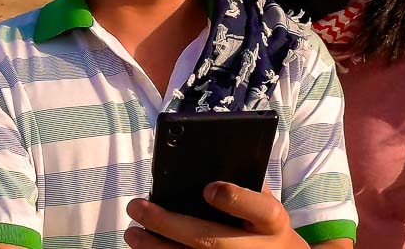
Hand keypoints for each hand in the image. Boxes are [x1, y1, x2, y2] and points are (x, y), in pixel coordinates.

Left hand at [124, 181, 306, 248]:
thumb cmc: (265, 228)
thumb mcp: (265, 204)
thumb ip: (243, 185)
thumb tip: (204, 163)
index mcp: (271, 222)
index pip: (257, 208)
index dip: (233, 198)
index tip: (208, 188)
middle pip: (211, 240)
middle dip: (169, 225)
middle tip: (138, 208)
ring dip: (157, 248)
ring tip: (133, 233)